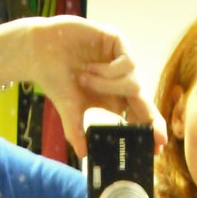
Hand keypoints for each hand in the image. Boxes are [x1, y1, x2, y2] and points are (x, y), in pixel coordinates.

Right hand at [28, 16, 166, 157]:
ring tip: (84, 79)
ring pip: (134, 82)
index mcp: (115, 99)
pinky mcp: (118, 42)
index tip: (157, 148)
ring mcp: (122, 61)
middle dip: (151, 120)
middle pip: (145, 101)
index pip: (139, 116)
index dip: (150, 130)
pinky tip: (90, 68)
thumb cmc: (56, 80)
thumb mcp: (69, 110)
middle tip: (156, 137)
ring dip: (109, 86)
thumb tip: (82, 155)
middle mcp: (122, 81)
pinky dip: (108, 71)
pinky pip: (127, 64)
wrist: (39, 51)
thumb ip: (77, 132)